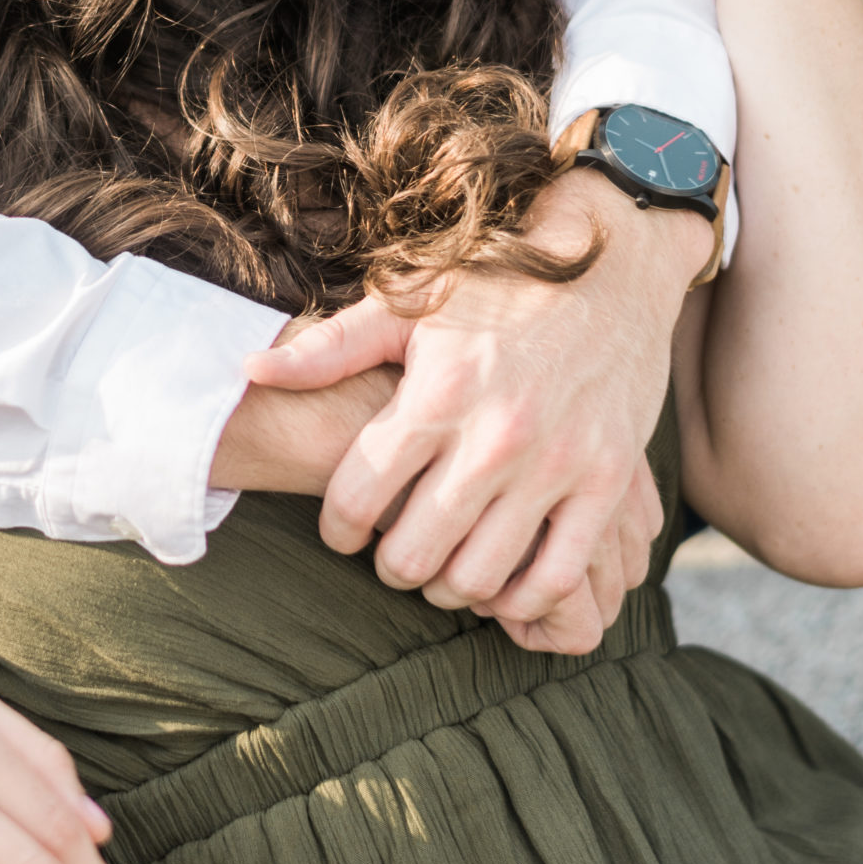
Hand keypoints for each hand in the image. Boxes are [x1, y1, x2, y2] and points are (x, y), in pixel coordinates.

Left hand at [244, 173, 704, 652]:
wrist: (612, 265)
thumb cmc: (498, 283)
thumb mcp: (410, 301)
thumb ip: (330, 347)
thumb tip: (249, 370)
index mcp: (436, 393)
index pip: (358, 497)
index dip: (337, 529)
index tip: (341, 531)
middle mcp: (495, 436)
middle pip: (415, 551)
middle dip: (390, 567)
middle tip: (390, 555)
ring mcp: (556, 464)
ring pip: (481, 577)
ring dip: (451, 587)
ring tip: (442, 567)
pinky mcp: (608, 482)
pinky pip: (556, 575)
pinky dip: (522, 598)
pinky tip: (503, 581)